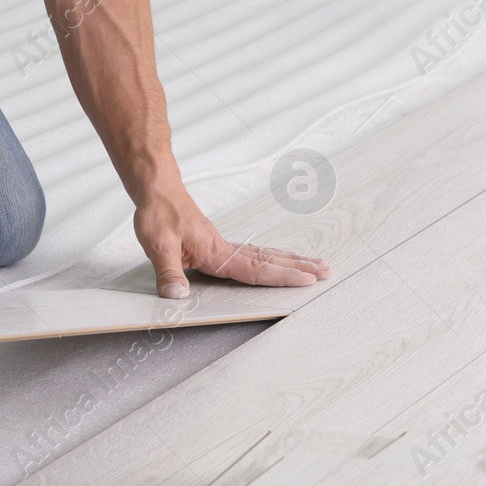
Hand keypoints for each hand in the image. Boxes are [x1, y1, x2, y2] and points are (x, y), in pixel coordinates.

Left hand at [134, 193, 329, 298]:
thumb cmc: (159, 213)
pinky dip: (273, 257)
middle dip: (299, 267)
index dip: (283, 276)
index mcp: (216, 251)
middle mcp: (226, 248)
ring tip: (316, 264)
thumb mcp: (158, 244)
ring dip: (291, 261)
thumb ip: (169, 272)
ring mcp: (225, 245)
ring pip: (266, 255)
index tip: (307, 280)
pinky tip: (280, 259)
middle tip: (327, 271)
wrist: (158, 190)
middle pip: (270, 260)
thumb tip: (177, 296)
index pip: (256, 269)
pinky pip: (254, 252)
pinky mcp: (219, 244)